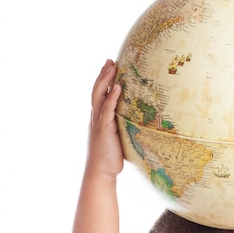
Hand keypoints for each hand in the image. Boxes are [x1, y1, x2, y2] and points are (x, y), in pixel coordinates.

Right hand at [86, 59, 123, 177]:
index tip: (110, 67)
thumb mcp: (117, 138)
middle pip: (97, 90)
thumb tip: (136, 123)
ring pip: (99, 96)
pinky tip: (119, 88)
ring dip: (106, 80)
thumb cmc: (111, 157)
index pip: (100, 94)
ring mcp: (99, 122)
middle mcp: (97, 117)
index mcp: (99, 118)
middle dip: (103, 74)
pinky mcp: (104, 129)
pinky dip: (112, 98)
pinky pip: (107, 110)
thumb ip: (123, 127)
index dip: (103, 80)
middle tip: (110, 60)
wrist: (101, 172)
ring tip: (112, 67)